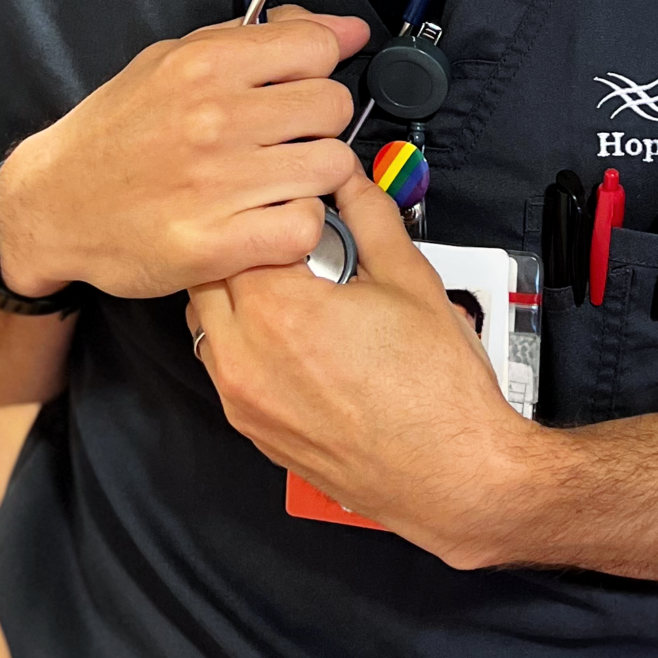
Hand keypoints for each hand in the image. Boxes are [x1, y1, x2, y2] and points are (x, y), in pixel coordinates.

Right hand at [0, 6, 367, 300]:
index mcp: (204, 65)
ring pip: (330, 167)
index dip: (316, 67)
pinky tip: (268, 216)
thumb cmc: (118, 129)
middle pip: (333, 106)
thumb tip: (346, 30)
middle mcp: (213, 119)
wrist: (52, 203)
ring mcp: (215, 184)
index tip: (297, 84)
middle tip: (286, 137)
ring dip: (313, 175)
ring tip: (279, 178)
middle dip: (318, 121)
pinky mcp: (214, 245)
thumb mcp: (176, 58)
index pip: (318, 47)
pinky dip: (297, 226)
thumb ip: (263, 38)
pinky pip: (305, 227)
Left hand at [186, 173, 544, 566]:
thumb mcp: (410, 278)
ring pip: (205, 322)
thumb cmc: (436, 392)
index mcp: (280, 313)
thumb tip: (348, 181)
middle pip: (208, 275)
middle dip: (243, 248)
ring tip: (293, 287)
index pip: (239, 232)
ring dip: (234, 295)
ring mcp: (243, 402)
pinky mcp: (252, 431)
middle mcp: (247, 361)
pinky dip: (241, 339)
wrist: (451, 475)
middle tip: (293, 243)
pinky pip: (222, 366)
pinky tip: (293, 335)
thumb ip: (370, 216)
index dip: (268, 211)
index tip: (298, 209)